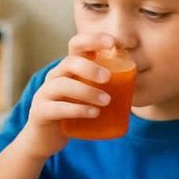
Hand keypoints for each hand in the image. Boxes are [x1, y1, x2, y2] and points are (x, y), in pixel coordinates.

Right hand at [18, 32, 115, 157]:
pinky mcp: (41, 112)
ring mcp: (45, 94)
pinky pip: (57, 108)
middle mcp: (55, 77)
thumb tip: (137, 79)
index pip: (77, 44)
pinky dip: (77, 109)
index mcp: (68, 68)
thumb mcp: (86, 95)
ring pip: (63, 85)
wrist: (45, 138)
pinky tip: (93, 113)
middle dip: (90, 67)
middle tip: (109, 78)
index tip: (114, 43)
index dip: (94, 39)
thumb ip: (104, 86)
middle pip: (69, 62)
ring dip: (87, 91)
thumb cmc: (71, 113)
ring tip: (106, 101)